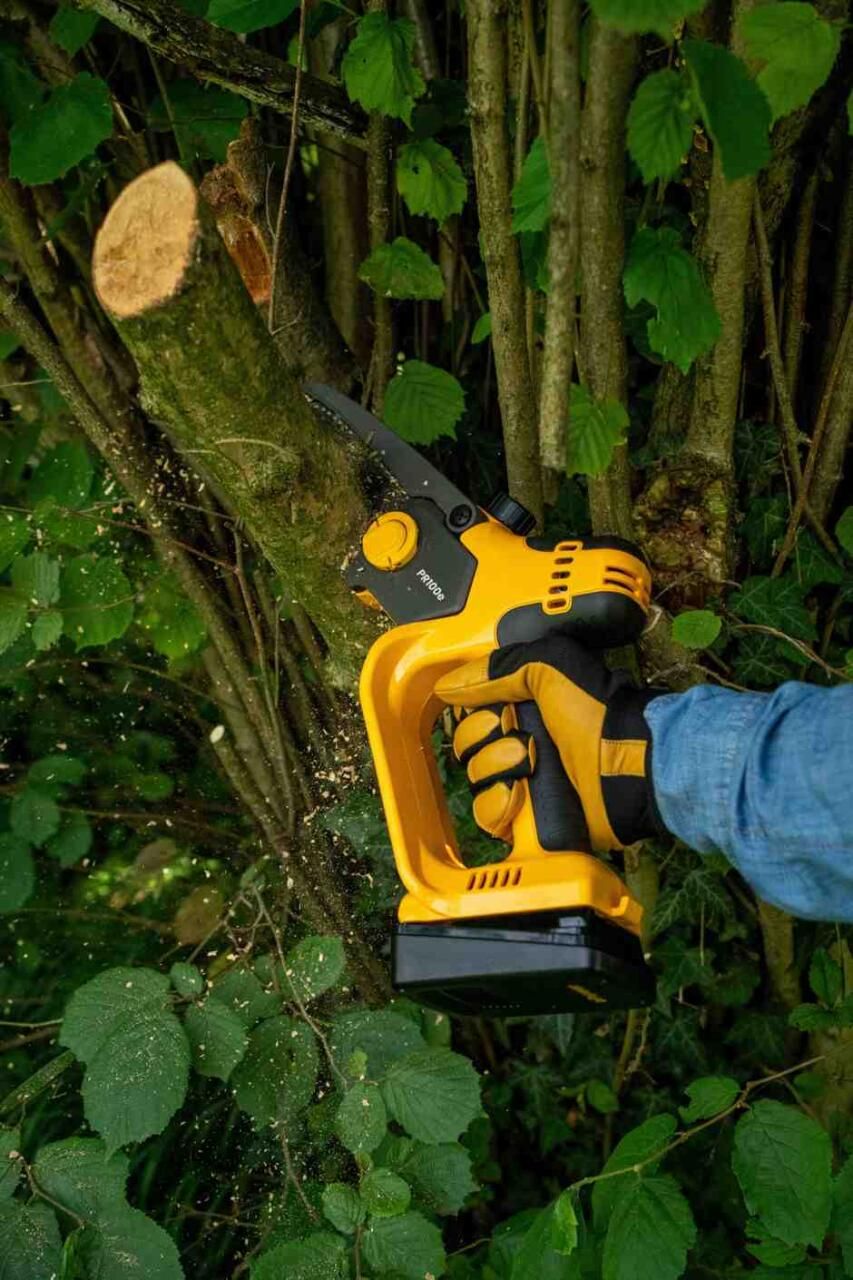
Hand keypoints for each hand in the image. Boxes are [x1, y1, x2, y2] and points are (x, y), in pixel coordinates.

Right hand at [435, 636, 665, 850]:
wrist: (627, 764)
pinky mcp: (530, 819)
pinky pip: (489, 816)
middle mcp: (524, 744)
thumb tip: (447, 688)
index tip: (496, 712)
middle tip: (524, 740)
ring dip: (495, 770)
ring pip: (476, 781)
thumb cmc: (594, 711)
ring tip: (530, 767)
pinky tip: (519, 796)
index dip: (476, 714)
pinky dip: (499, 806)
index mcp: (527, 709)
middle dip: (487, 741)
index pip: (475, 714)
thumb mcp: (548, 665)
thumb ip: (497, 669)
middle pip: (470, 747)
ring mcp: (527, 783)